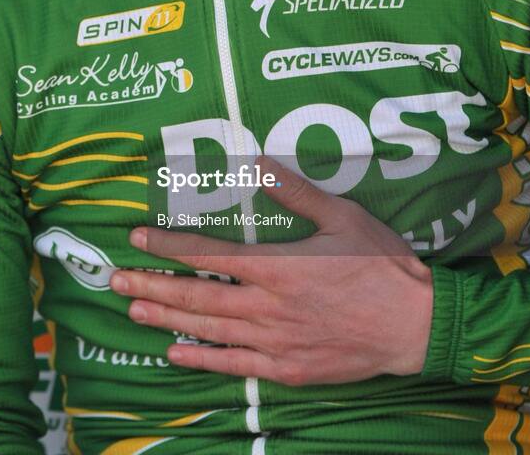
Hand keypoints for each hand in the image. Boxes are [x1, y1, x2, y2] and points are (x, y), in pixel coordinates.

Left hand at [109, 157, 432, 385]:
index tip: (136, 238)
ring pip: (208, 331)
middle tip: (114, 281)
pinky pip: (235, 366)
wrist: (415, 325)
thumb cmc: (381, 265)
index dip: (167, 246)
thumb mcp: (342, 216)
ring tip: (133, 310)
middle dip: (151, 285)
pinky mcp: (287, 369)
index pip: (207, 254)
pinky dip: (202, 359)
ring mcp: (274, 342)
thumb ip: (295, 192)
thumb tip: (258, 160)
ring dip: (166, 320)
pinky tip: (176, 354)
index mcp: (276, 267)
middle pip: (196, 296)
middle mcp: (266, 306)